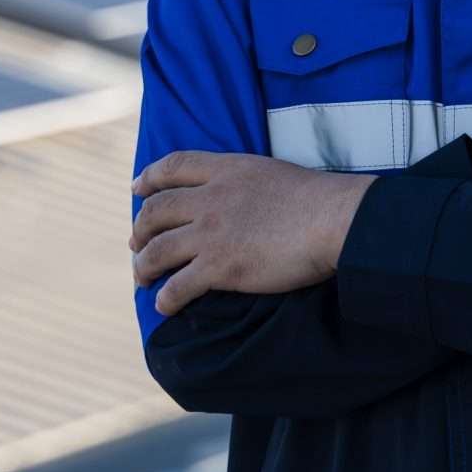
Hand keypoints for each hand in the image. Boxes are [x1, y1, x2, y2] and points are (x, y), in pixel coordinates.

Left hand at [131, 153, 375, 318]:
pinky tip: (164, 305)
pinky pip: (178, 286)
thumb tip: (242, 200)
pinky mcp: (220, 266)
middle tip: (137, 243)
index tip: (137, 189)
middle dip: (140, 229)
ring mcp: (212, 233)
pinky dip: (166, 298)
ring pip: (157, 250)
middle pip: (156, 210)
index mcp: (226, 170)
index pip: (174, 166)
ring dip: (143, 266)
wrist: (334, 219)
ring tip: (142, 278)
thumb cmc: (317, 199)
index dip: (150, 178)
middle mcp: (211, 198)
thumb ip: (246, 183)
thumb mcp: (272, 173)